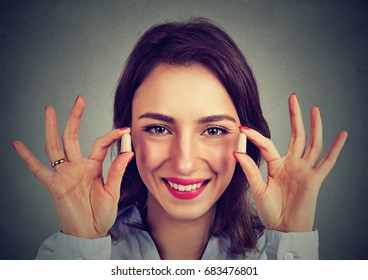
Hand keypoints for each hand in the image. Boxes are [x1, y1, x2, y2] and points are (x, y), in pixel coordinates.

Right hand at [12, 96, 133, 237]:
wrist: (90, 232)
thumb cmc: (102, 214)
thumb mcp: (113, 191)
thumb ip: (117, 171)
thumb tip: (128, 152)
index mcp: (93, 167)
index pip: (100, 144)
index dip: (112, 136)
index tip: (124, 130)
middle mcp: (77, 166)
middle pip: (73, 137)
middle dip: (75, 118)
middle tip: (79, 100)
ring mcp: (65, 174)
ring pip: (55, 147)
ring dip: (52, 129)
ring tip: (50, 111)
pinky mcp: (54, 185)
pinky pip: (38, 170)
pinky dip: (27, 158)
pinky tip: (18, 144)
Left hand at [234, 93, 347, 231]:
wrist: (283, 228)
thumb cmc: (271, 210)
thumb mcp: (257, 188)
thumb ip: (250, 170)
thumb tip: (236, 152)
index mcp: (277, 165)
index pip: (267, 144)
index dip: (255, 136)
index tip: (243, 128)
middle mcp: (292, 163)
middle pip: (296, 135)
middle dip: (295, 116)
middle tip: (293, 97)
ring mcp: (305, 170)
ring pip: (312, 143)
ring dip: (314, 126)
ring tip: (314, 109)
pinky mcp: (315, 179)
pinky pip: (328, 162)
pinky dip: (336, 148)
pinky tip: (342, 134)